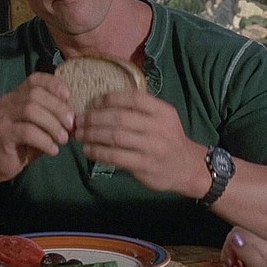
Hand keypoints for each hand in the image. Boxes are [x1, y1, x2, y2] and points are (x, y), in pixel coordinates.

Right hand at [0, 72, 73, 181]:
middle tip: (71, 124)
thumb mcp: (43, 126)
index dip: (53, 83)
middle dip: (58, 108)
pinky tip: (53, 150)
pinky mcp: (2, 133)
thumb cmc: (26, 142)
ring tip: (63, 139)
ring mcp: (3, 116)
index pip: (35, 79)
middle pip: (36, 94)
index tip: (69, 95)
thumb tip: (79, 116)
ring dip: (53, 125)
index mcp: (19, 94)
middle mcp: (9, 101)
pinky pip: (26, 131)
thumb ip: (56, 117)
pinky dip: (44, 140)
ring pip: (31, 110)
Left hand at [73, 89, 207, 196]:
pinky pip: (116, 157)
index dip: (110, 98)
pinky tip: (88, 150)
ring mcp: (152, 147)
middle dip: (95, 118)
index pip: (133, 98)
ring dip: (92, 135)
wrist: (187, 168)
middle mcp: (158, 127)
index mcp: (163, 112)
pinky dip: (98, 152)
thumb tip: (104, 102)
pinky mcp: (144, 165)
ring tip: (79, 135)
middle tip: (79, 120)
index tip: (93, 102)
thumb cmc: (169, 140)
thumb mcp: (164, 119)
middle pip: (120, 118)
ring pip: (115, 137)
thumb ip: (141, 110)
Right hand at [221, 227, 266, 266]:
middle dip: (228, 253)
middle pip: (236, 240)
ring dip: (230, 260)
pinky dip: (234, 265)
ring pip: (237, 249)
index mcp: (264, 247)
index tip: (229, 262)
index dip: (229, 246)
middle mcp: (262, 248)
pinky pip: (241, 258)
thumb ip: (249, 253)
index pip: (238, 232)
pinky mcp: (257, 266)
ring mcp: (260, 257)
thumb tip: (235, 236)